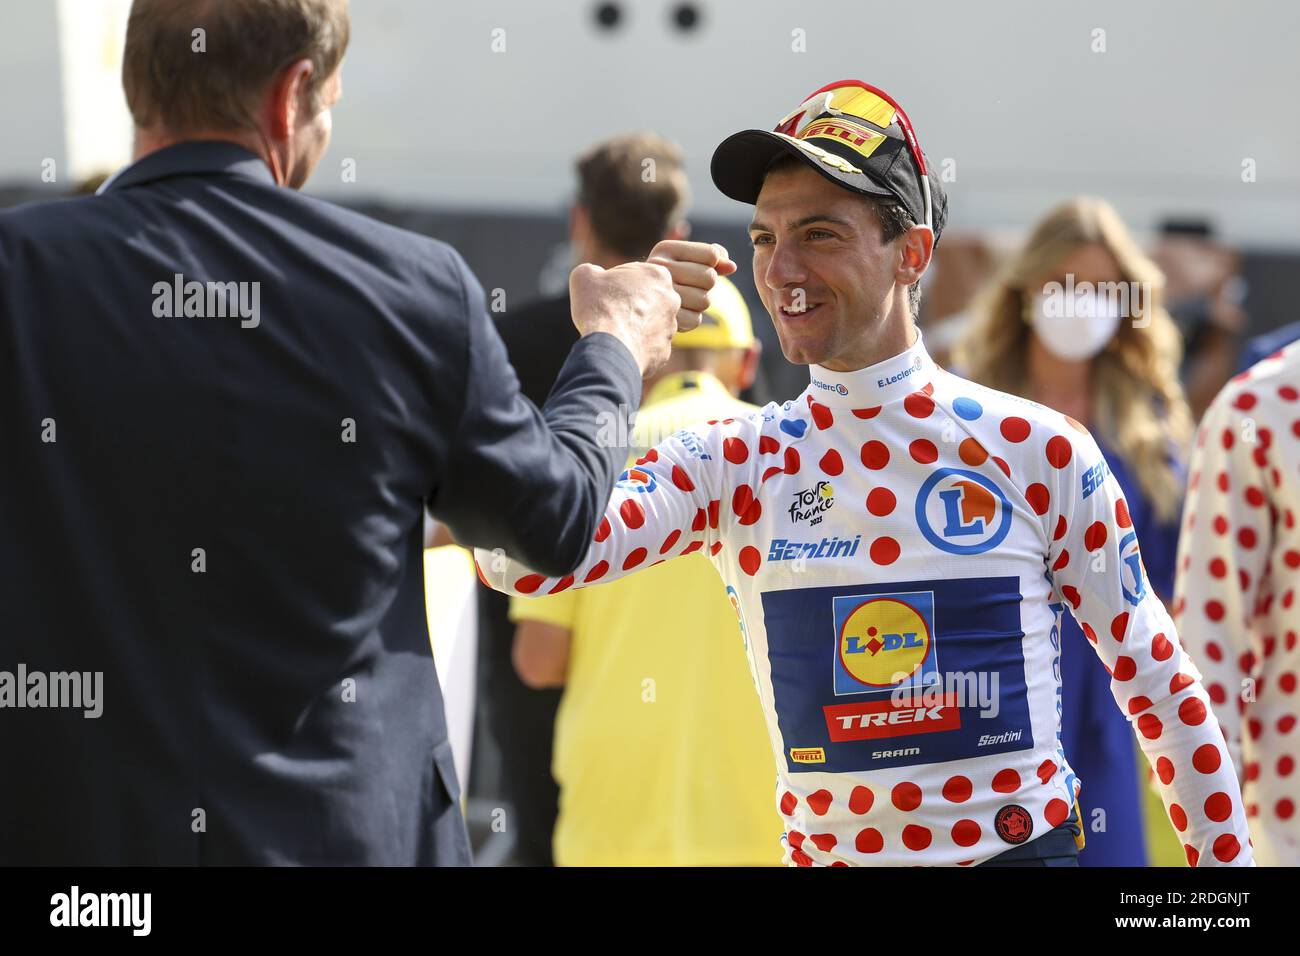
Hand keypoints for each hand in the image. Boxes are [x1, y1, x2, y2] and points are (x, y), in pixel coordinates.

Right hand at [570, 260, 680, 377]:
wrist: (609, 348)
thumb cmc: (600, 307)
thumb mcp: (585, 275)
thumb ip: (593, 270)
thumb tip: (595, 276)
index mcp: (659, 275)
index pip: (636, 274)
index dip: (616, 282)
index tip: (605, 292)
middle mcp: (672, 301)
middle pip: (646, 299)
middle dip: (630, 304)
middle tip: (608, 311)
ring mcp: (670, 328)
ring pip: (648, 324)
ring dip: (634, 325)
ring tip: (614, 330)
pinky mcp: (664, 351)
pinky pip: (648, 346)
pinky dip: (635, 346)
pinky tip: (620, 346)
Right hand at [645, 240, 736, 331]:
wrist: (636, 304)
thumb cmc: (671, 279)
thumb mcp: (688, 261)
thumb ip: (713, 258)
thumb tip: (732, 266)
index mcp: (665, 249)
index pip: (712, 254)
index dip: (713, 264)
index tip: (696, 268)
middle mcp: (658, 268)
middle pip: (710, 277)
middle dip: (706, 286)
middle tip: (689, 287)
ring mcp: (658, 293)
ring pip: (705, 300)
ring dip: (699, 303)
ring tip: (682, 300)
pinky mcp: (661, 317)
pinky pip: (696, 320)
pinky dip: (691, 319)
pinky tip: (677, 314)